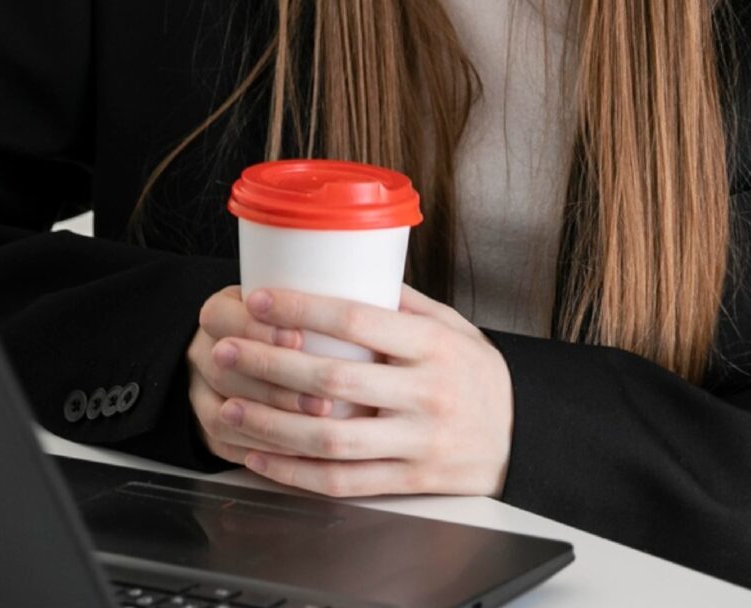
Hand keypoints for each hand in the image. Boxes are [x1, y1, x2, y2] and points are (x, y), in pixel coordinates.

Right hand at [186, 286, 328, 467]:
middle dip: (275, 386)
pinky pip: (227, 449)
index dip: (257, 329)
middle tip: (322, 398)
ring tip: (320, 427)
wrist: (244, 357)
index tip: (298, 337)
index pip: (222, 317)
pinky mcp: (210, 431)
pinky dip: (264, 454)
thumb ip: (327, 297)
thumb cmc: (288, 323)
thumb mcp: (295, 299)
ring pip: (222, 417)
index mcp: (220, 313)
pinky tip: (301, 456)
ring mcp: (201, 394)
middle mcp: (203, 352)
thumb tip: (382, 294)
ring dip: (272, 425)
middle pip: (223, 371)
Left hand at [198, 283, 512, 498]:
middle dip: (269, 364)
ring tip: (230, 406)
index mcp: (434, 347)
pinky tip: (261, 458)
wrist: (525, 440)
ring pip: (330, 439)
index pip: (359, 320)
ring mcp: (417, 443)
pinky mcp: (409, 483)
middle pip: (333, 381)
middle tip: (225, 350)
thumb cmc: (478, 377)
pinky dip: (294, 473)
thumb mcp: (454, 328)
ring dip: (271, 424)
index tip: (258, 298)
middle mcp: (425, 395)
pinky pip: (342, 482)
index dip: (303, 307)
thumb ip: (402, 304)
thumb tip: (346, 268)